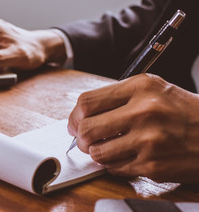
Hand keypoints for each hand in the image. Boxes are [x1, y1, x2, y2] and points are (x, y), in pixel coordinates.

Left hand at [68, 74, 198, 182]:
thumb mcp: (152, 90)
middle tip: (86, 139)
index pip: (87, 102)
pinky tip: (128, 156)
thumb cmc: (180, 110)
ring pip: (97, 152)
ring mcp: (148, 140)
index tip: (76, 123)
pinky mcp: (153, 164)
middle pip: (86, 128)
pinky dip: (115, 164)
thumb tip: (80, 115)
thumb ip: (116, 98)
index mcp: (140, 87)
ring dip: (98, 152)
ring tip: (110, 147)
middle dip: (80, 137)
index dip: (75, 116)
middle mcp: (144, 111)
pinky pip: (114, 168)